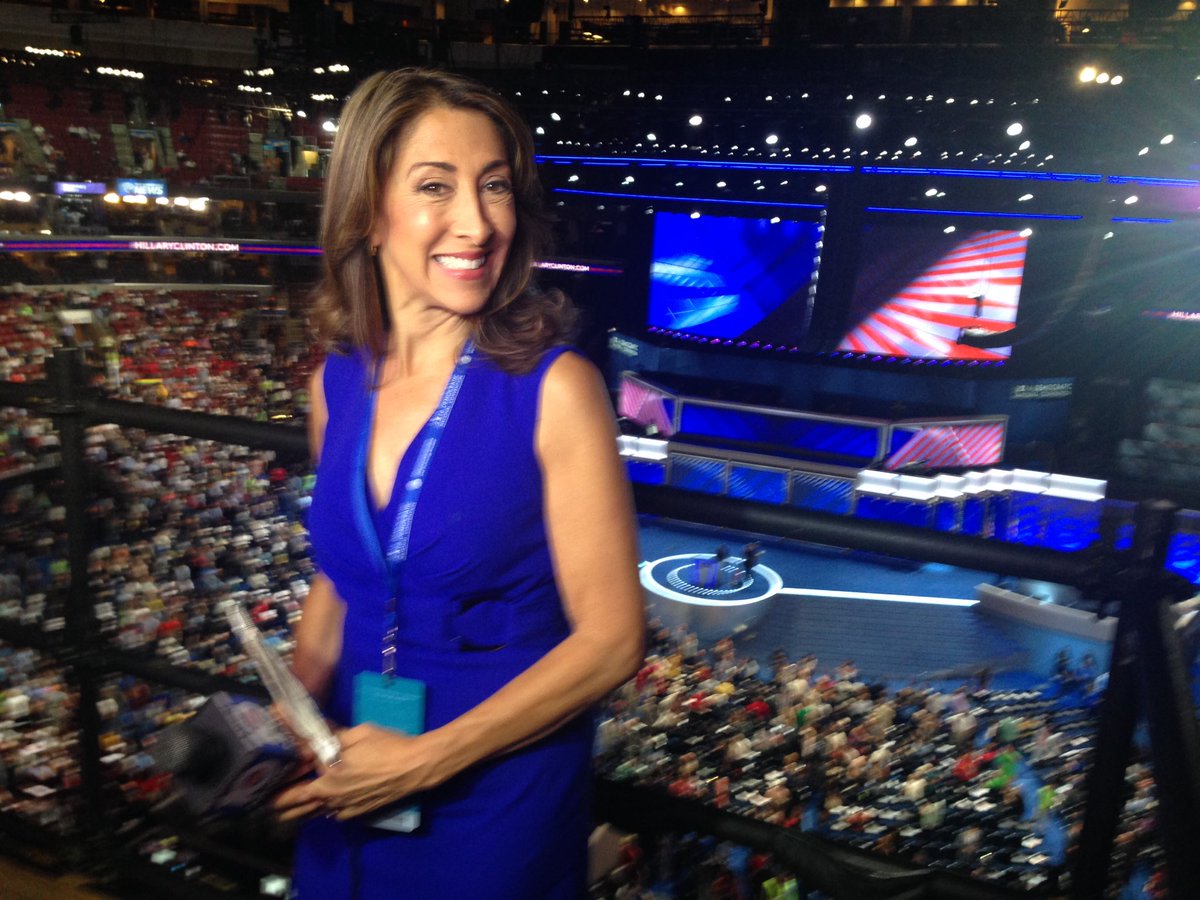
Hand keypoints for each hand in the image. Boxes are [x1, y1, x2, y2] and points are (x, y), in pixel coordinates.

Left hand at [272, 724, 447, 821]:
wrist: (416, 767)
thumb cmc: (388, 746)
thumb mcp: (359, 733)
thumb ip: (332, 735)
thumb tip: (314, 732)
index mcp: (328, 775)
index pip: (297, 773)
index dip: (286, 767)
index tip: (271, 765)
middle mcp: (332, 795)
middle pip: (296, 804)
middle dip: (279, 801)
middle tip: (266, 800)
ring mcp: (345, 807)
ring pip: (314, 813)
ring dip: (299, 810)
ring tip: (284, 809)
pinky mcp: (358, 812)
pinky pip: (334, 814)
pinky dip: (325, 810)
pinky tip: (325, 804)